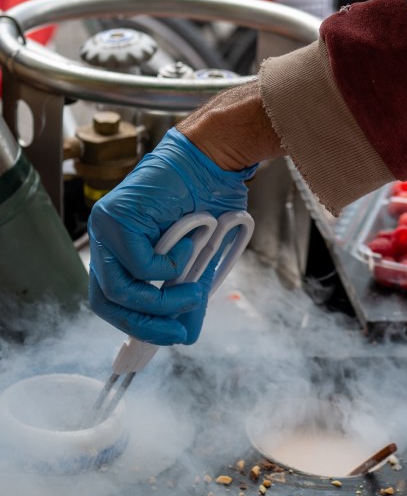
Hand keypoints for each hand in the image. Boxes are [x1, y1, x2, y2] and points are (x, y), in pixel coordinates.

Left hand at [89, 126, 255, 346]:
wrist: (212, 158)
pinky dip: (170, 263)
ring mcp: (106, 227)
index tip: (167, 337)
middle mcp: (104, 238)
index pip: (110, 299)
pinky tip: (189, 243)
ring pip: (119, 288)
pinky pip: (139, 264)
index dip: (135, 324)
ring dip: (160, 300)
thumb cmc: (208, 200)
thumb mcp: (196, 259)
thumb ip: (185, 293)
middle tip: (177, 333)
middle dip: (144, 324)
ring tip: (191, 292)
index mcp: (117, 247)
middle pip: (105, 301)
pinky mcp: (118, 218)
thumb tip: (188, 335)